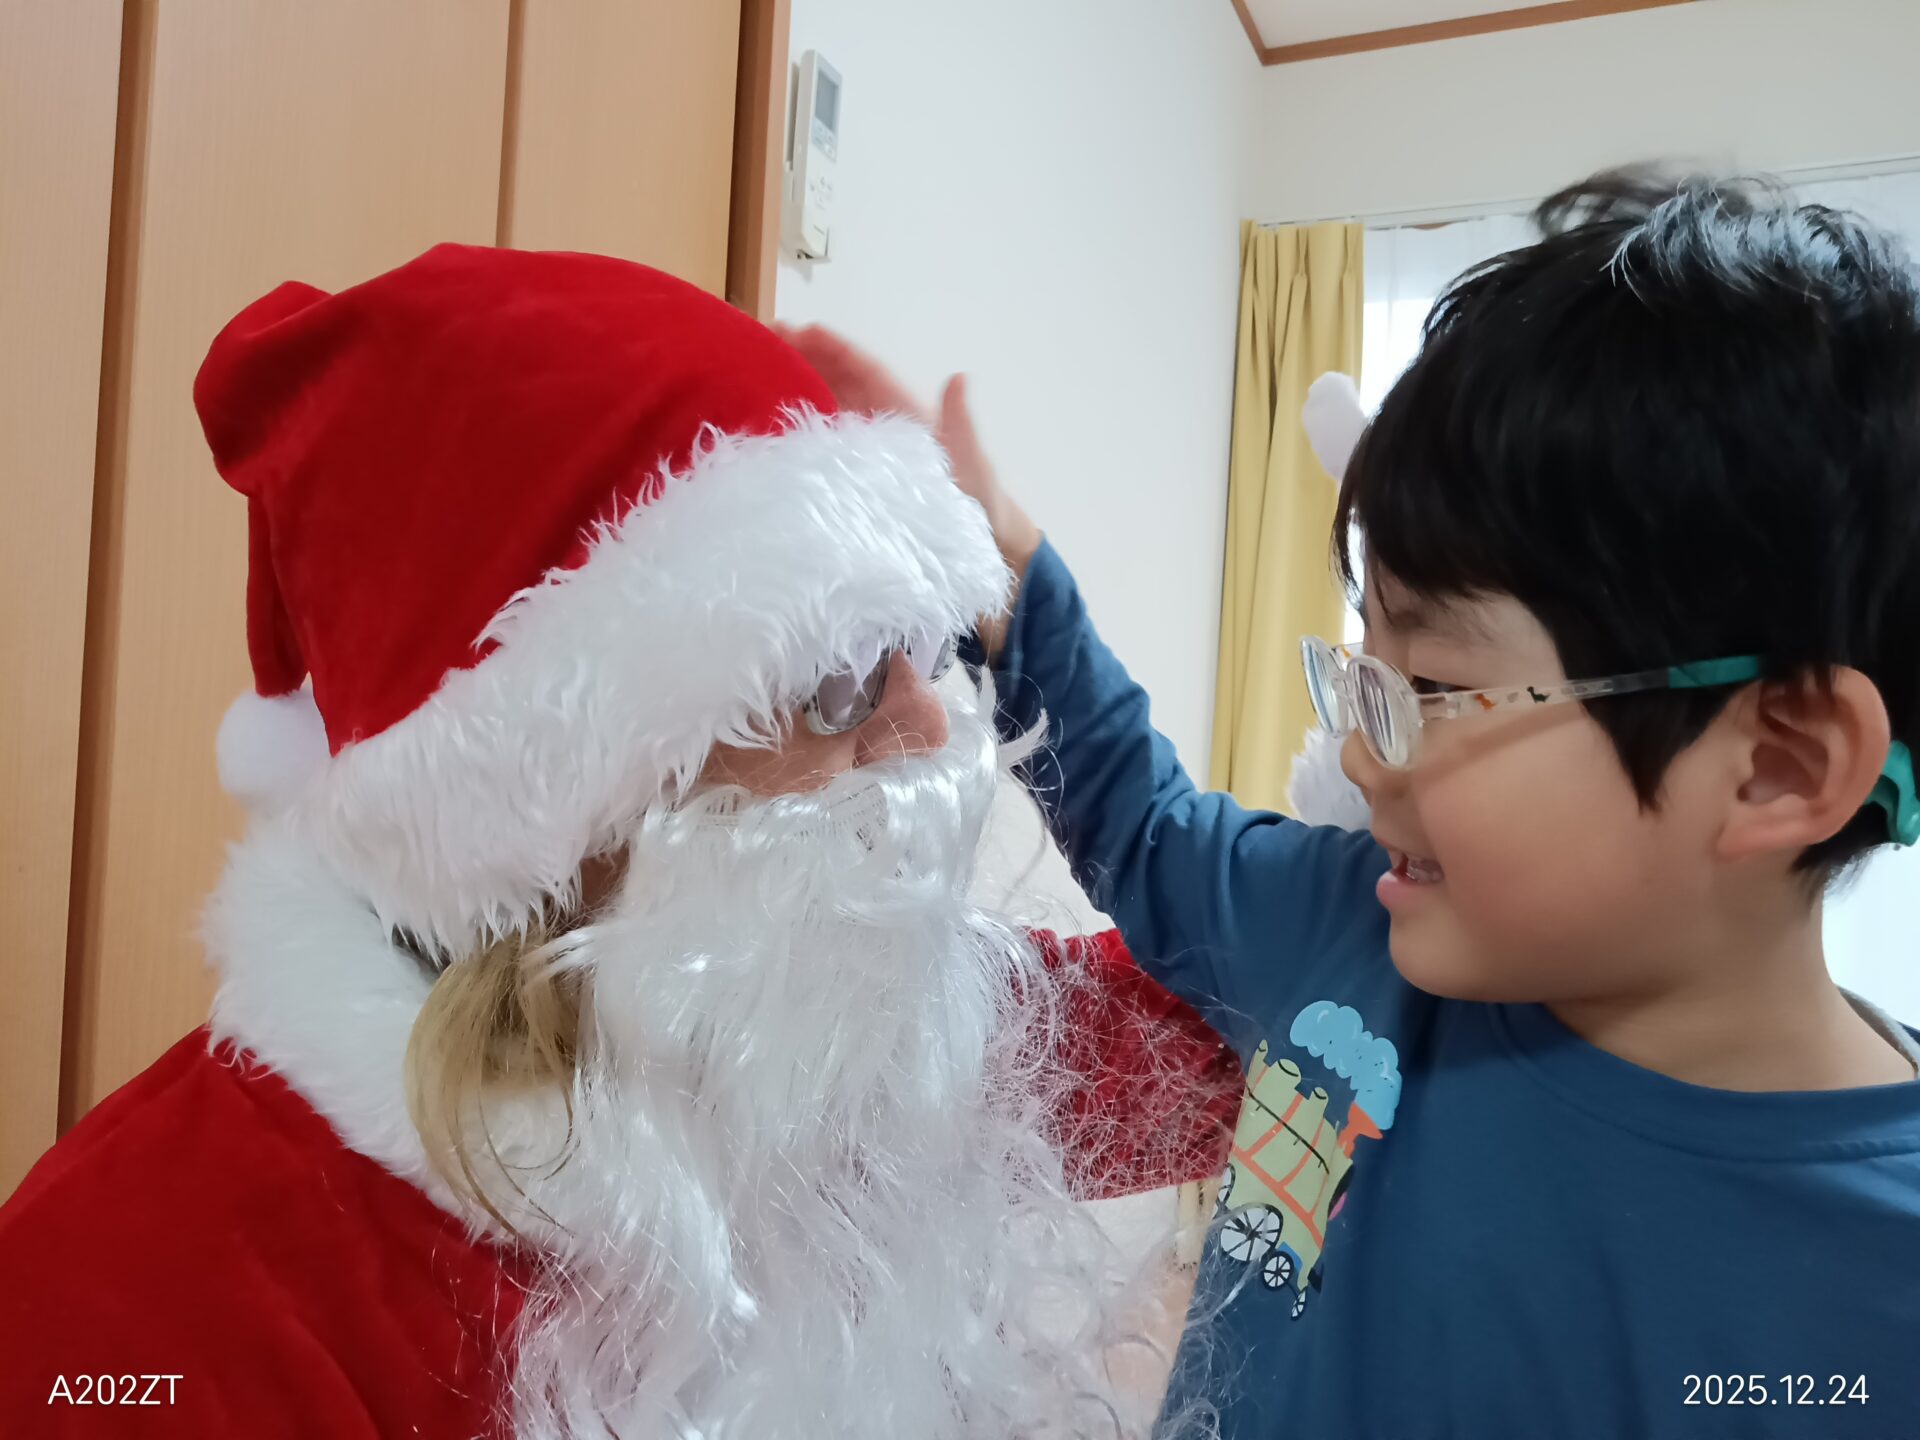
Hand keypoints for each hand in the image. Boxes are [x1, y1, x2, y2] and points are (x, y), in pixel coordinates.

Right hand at [778, 326, 1042, 645]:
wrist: (981, 548)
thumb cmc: (980, 504)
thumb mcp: (971, 462)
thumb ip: (960, 425)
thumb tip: (958, 378)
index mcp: (907, 413)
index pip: (865, 370)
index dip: (833, 348)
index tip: (798, 331)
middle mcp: (883, 425)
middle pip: (838, 380)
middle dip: (802, 358)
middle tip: (761, 343)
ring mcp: (868, 450)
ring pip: (826, 407)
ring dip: (794, 388)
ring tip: (752, 375)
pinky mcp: (856, 478)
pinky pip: (823, 445)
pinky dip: (797, 430)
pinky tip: (767, 429)